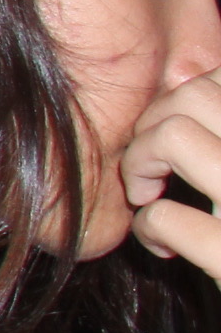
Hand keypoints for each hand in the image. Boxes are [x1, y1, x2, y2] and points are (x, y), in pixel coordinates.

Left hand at [122, 73, 220, 279]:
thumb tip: (194, 87)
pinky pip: (166, 217)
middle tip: (154, 166)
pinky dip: (149, 228)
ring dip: (140, 164)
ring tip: (148, 195)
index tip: (185, 129)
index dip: (190, 95)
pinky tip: (164, 245)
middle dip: (152, 124)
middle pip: (192, 94)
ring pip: (173, 136)